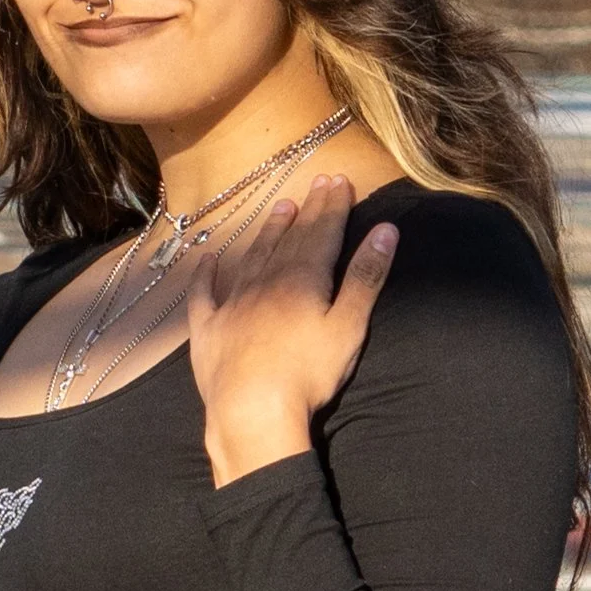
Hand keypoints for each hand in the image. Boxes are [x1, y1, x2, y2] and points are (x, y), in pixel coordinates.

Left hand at [187, 172, 397, 486]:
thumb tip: (386, 229)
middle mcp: (264, 281)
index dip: (332, 206)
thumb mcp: (348, 326)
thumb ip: (365, 276)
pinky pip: (204, 294)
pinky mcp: (206, 329)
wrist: (252, 410)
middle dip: (307, 210)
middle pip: (290, 238)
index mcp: (302, 279)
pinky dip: (206, 274)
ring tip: (280, 208)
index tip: (338, 180)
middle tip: (317, 183)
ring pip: (251, 257)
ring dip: (268, 231)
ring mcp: (231, 303)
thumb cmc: (308, 372)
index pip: (321, 232)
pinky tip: (207, 260)